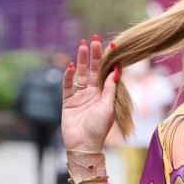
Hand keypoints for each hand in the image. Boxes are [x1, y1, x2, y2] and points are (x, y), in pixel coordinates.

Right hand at [62, 35, 118, 151]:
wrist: (84, 145)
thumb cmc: (99, 129)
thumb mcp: (107, 107)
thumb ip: (109, 89)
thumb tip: (116, 70)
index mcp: (104, 95)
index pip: (106, 73)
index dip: (108, 60)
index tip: (112, 45)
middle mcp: (92, 94)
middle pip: (93, 70)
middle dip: (93, 55)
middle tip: (93, 38)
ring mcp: (80, 97)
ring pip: (80, 74)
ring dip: (81, 60)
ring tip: (82, 45)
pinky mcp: (68, 102)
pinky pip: (67, 86)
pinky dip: (68, 76)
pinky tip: (70, 66)